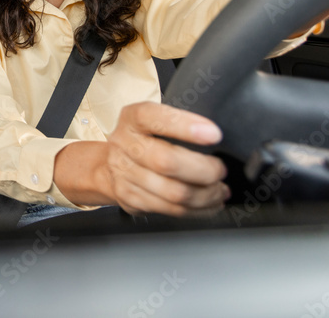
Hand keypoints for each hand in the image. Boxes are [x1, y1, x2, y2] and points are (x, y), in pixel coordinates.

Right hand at [54, 102, 228, 216]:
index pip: (153, 118)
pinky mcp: (130, 198)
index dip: (184, 126)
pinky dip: (198, 210)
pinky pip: (171, 210)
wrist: (109, 165)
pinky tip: (209, 203)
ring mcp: (124, 173)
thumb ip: (179, 124)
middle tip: (220, 170)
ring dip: (206, 194)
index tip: (214, 134)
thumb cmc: (144, 139)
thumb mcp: (154, 120)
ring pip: (174, 192)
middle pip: (166, 161)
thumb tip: (216, 135)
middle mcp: (124, 144)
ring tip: (219, 190)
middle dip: (204, 170)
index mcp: (132, 119)